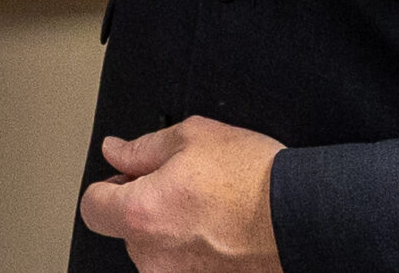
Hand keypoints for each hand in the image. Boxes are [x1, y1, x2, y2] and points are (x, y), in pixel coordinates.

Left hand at [77, 116, 283, 272]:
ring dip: (171, 232)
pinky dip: (197, 252)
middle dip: (144, 206)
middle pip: (127, 230)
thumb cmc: (254, 179)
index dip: (107, 186)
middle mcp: (154, 257)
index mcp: (140, 215)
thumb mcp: (192, 138)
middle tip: (181, 185)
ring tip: (209, 209)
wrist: (305, 218)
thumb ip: (143, 148)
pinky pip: (186, 267)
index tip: (125, 177)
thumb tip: (116, 151)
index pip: (93, 207)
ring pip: (159, 251)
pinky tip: (221, 231)